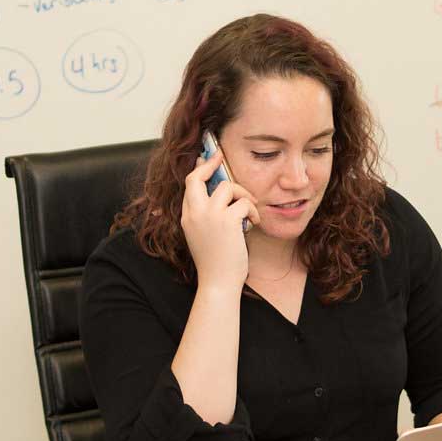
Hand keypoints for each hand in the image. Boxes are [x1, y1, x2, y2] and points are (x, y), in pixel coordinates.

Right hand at [180, 149, 259, 289]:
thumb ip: (205, 215)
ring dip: (243, 196)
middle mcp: (194, 213)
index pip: (190, 184)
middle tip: (222, 157)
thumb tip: (219, 193)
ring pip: (228, 186)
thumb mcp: (202, 235)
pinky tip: (254, 222)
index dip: (200, 169)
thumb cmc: (215, 262)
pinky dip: (253, 211)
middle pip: (198, 177)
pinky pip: (244, 202)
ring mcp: (209, 216)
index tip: (208, 159)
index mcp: (187, 216)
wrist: (218, 282)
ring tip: (249, 211)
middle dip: (211, 164)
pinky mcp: (227, 221)